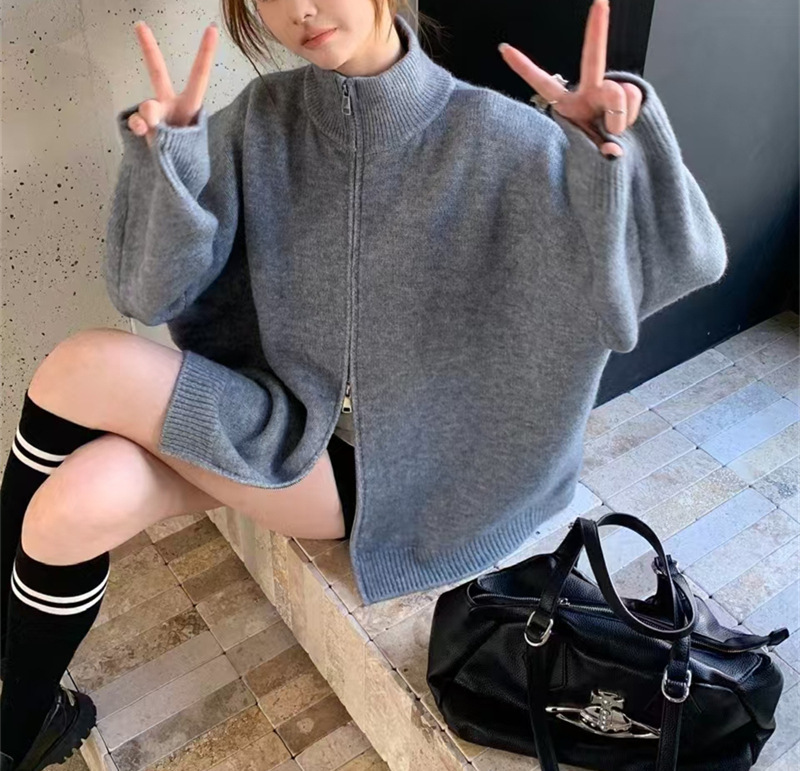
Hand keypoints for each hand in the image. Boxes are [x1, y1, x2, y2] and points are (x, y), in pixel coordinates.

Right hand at [127, 20, 219, 147]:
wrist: (176, 174)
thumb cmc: (188, 154)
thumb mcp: (188, 141)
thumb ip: (170, 124)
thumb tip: (148, 112)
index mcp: (190, 105)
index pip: (199, 76)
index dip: (205, 53)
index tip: (212, 29)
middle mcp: (170, 104)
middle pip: (157, 72)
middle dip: (148, 49)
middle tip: (140, 24)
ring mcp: (154, 113)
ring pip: (148, 107)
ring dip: (152, 117)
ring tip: (158, 129)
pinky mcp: (142, 125)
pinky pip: (137, 121)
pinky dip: (139, 127)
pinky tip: (143, 133)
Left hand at [498, 0, 642, 157]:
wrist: (617, 157)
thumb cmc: (596, 153)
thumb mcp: (589, 157)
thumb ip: (599, 153)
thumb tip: (613, 153)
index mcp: (568, 105)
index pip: (542, 83)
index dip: (523, 67)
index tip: (504, 49)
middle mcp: (589, 92)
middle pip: (594, 58)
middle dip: (597, 30)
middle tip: (600, 2)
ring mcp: (610, 91)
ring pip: (619, 93)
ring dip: (620, 116)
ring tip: (614, 131)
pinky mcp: (630, 92)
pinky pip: (635, 97)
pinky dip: (632, 115)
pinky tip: (626, 124)